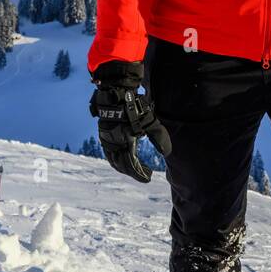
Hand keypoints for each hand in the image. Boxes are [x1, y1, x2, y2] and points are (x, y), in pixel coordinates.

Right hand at [89, 60, 171, 183]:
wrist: (115, 93)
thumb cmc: (134, 107)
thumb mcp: (150, 122)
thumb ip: (159, 137)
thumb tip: (166, 153)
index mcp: (123, 144)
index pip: (131, 166)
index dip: (140, 174)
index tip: (148, 178)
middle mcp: (112, 145)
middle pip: (121, 165)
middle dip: (133, 171)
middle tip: (145, 173)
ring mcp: (106, 139)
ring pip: (113, 159)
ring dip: (123, 166)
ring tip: (133, 168)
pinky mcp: (104, 133)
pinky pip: (109, 152)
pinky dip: (116, 157)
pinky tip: (123, 154)